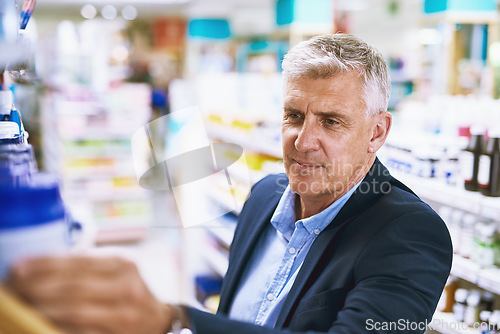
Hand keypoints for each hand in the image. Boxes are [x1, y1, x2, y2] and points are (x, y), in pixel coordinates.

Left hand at [6, 255, 171, 333]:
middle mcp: (126, 286)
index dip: (44, 264)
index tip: (18, 266)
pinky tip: (40, 322)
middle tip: (14, 285)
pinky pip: (80, 332)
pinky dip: (57, 326)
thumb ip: (89, 266)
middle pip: (74, 285)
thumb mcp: (117, 271)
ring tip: (22, 304)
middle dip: (37, 286)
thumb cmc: (129, 292)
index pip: (78, 261)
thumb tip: (42, 265)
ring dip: (42, 308)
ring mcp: (124, 314)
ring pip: (74, 310)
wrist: (157, 320)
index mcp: (123, 264)